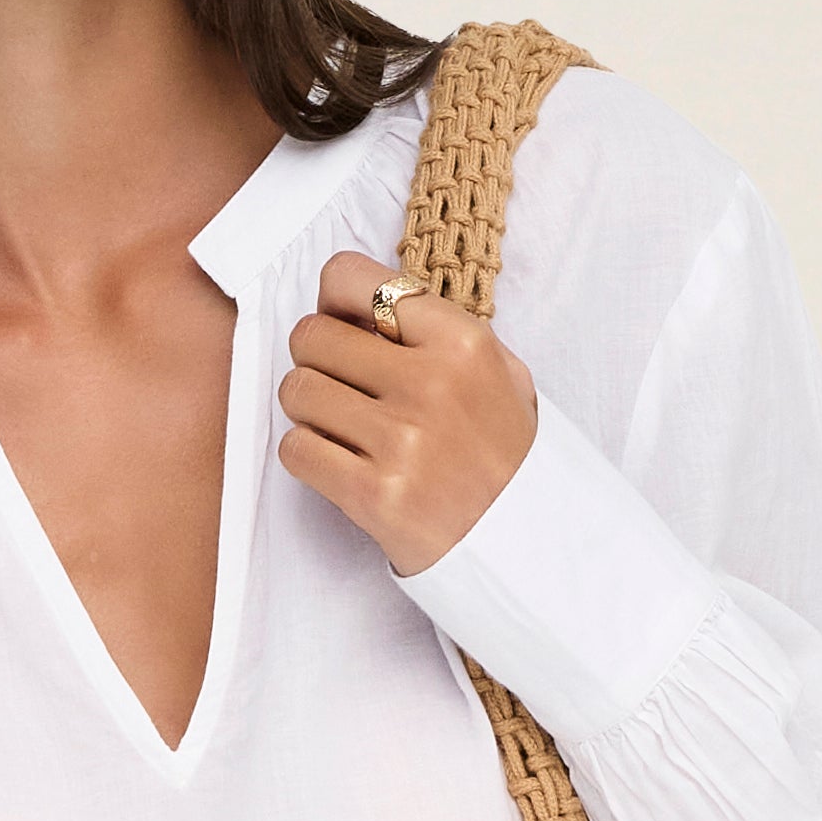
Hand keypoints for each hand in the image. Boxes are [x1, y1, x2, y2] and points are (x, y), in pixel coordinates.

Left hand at [278, 253, 538, 575]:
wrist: (525, 542)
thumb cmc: (504, 452)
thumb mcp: (499, 370)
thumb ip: (434, 328)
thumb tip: (352, 304)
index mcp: (462, 341)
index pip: (349, 277)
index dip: (333, 303)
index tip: (346, 330)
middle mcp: (430, 384)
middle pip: (311, 336)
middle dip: (316, 359)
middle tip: (342, 385)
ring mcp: (401, 441)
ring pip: (296, 391)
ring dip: (309, 408)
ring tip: (344, 426)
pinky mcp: (374, 494)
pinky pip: (296, 449)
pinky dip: (308, 454)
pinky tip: (340, 462)